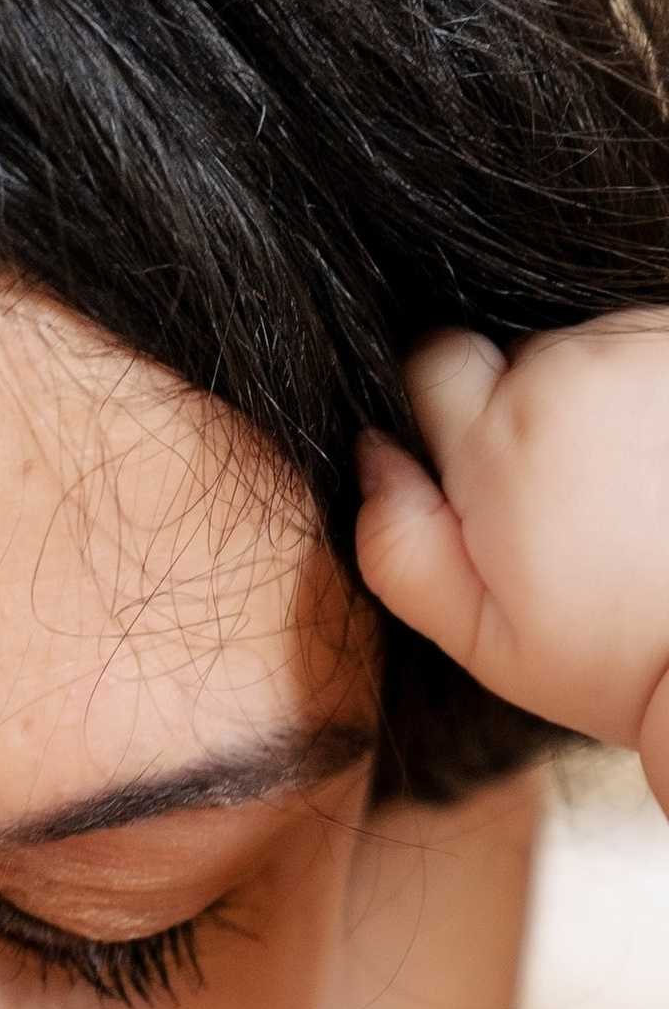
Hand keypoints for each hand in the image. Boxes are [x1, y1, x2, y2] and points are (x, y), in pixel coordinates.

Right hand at [356, 319, 668, 808]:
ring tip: (633, 493)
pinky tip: (664, 469)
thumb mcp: (485, 642)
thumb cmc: (622, 656)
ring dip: (596, 408)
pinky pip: (645, 357)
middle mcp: (573, 370)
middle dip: (528, 419)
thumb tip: (369, 457)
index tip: (484, 480)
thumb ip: (398, 547)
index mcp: (499, 437)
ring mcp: (645, 352)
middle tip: (573, 510)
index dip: (447, 422)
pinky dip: (650, 402)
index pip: (429, 366)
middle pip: (516, 363)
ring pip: (587, 357)